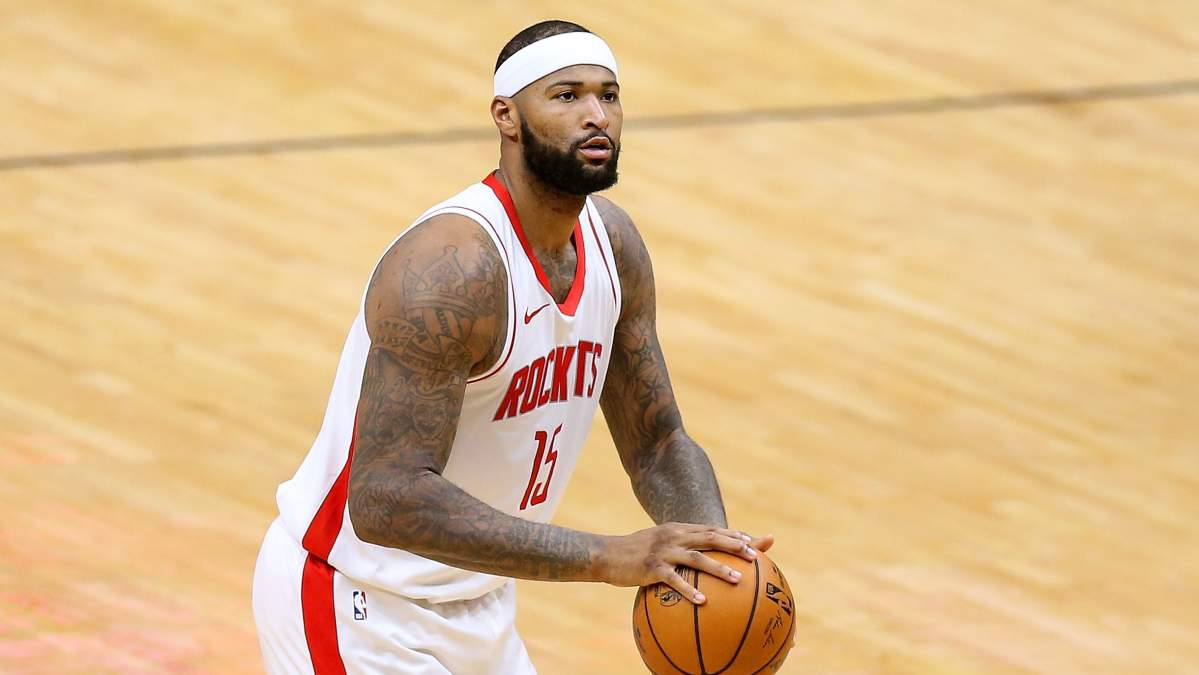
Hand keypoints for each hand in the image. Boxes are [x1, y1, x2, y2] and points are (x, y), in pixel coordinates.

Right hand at [596, 523, 766, 604]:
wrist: (605, 554)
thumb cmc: (632, 553)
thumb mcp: (655, 542)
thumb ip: (674, 546)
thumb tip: (694, 559)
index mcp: (676, 529)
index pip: (709, 528)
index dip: (731, 533)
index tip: (751, 540)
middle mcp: (673, 535)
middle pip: (709, 537)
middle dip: (734, 545)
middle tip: (754, 555)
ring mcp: (663, 550)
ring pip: (697, 557)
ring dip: (719, 568)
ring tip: (737, 579)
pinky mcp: (652, 567)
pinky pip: (675, 580)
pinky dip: (690, 590)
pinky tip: (703, 602)